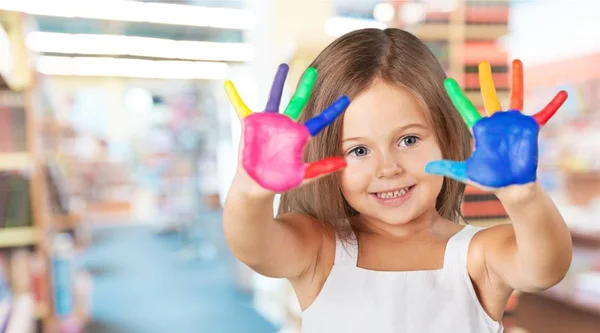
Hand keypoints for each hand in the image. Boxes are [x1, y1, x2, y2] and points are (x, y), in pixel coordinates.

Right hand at [224, 64, 349, 192]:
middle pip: (298, 101)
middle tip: (314, 70)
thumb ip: (322, 169)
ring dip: (277, 82)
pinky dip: (234, 97)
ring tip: (283, 66)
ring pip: (273, 98)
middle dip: (305, 86)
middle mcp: (285, 126)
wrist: (257, 185)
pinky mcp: (250, 126)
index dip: (333, 110)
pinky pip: (241, 108)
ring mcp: (268, 123)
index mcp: (299, 136)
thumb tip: (345, 163)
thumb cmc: (279, 181)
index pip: (320, 121)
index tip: (347, 98)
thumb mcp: (302, 176)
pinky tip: (228, 84)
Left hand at [425, 60, 567, 188]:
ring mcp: (513, 123)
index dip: (456, 96)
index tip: (446, 82)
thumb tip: (426, 167)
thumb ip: (447, 167)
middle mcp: (496, 122)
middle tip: (482, 63)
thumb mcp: (466, 172)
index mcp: (481, 130)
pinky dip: (553, 105)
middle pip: (489, 96)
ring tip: (517, 62)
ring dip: (517, 80)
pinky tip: (562, 93)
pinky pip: (544, 113)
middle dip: (485, 80)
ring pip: (515, 97)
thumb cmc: (490, 179)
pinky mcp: (530, 129)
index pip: (465, 109)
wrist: (511, 187)